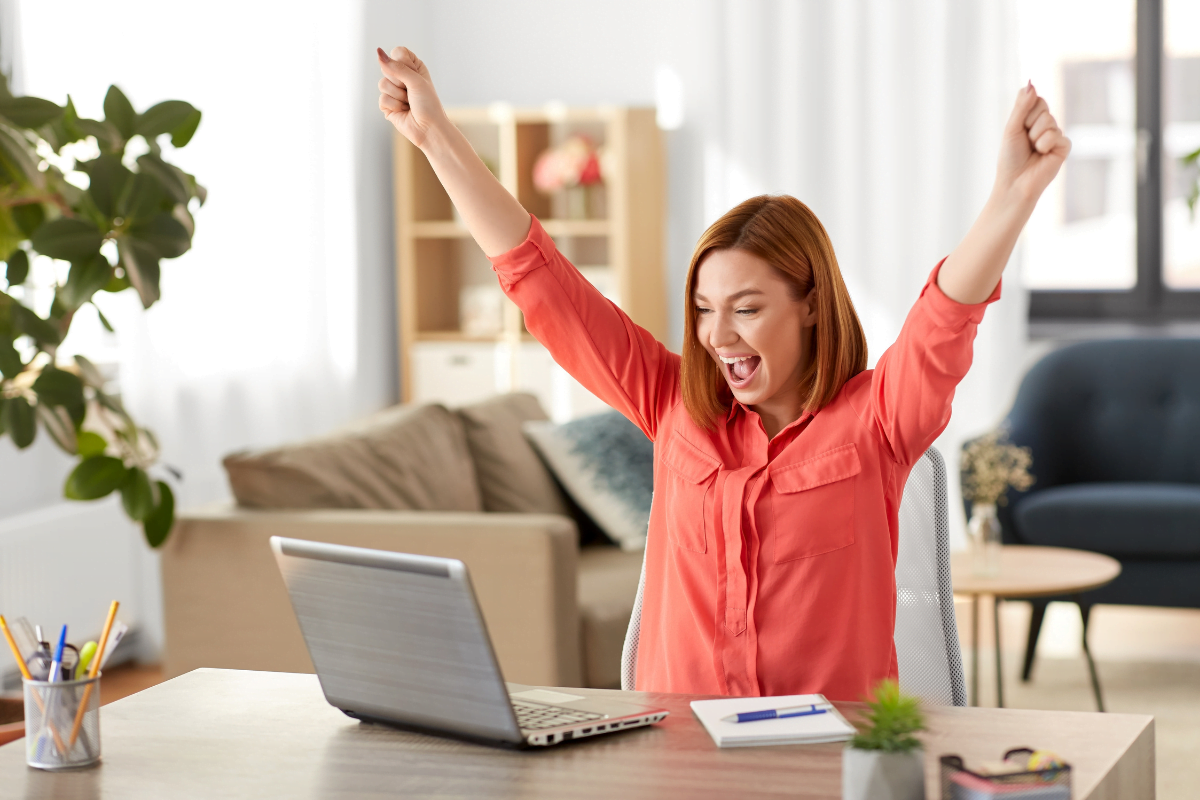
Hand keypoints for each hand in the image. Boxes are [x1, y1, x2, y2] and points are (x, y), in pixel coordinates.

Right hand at [377, 46, 446, 148]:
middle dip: (400, 81)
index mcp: (413, 67)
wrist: (429, 129)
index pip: (398, 52)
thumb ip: (397, 67)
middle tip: (411, 92)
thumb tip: (379, 53)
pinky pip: (382, 99)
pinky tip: (403, 111)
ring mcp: (393, 91)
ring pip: (382, 84)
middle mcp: (402, 77)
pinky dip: (394, 106)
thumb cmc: (428, 104)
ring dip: (398, 96)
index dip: (403, 63)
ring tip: (408, 103)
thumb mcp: (416, 81)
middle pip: (387, 67)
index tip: (414, 75)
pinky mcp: (387, 105)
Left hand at [993, 82, 1071, 207]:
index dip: (1025, 111)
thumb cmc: (1010, 158)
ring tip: (1032, 150)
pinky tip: (1042, 155)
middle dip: (1029, 124)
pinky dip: (1044, 145)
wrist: (1015, 183)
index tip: (1018, 126)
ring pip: (1049, 121)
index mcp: (1032, 119)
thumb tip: (1031, 83)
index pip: (1035, 98)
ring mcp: (1056, 135)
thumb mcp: (1012, 128)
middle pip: (1043, 107)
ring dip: (1035, 136)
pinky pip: (1056, 135)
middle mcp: (1046, 125)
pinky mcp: (1064, 147)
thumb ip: (1022, 106)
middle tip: (1025, 141)